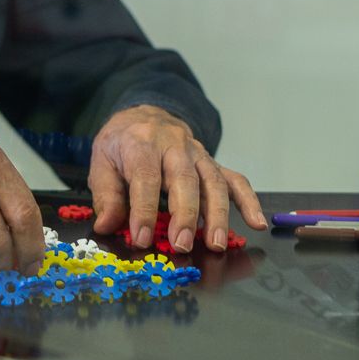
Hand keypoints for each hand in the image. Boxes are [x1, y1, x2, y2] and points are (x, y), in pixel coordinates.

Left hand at [88, 105, 266, 252]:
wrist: (145, 115)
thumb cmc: (121, 144)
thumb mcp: (101, 162)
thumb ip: (106, 195)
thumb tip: (106, 226)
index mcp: (142, 144)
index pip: (145, 178)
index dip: (144, 210)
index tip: (141, 238)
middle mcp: (174, 146)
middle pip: (184, 179)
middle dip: (185, 214)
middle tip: (182, 244)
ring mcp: (198, 154)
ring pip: (213, 182)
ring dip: (217, 215)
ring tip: (216, 243)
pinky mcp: (213, 164)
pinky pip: (235, 180)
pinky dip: (249, 202)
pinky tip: (256, 223)